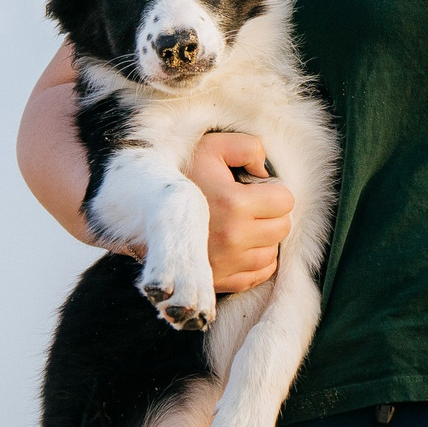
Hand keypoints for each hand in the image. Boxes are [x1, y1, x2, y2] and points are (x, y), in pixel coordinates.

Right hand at [187, 133, 293, 292]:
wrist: (142, 209)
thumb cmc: (181, 174)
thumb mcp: (212, 145)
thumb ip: (248, 147)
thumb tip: (264, 171)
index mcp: (235, 203)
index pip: (285, 201)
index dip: (275, 190)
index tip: (258, 188)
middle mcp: (233, 237)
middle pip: (282, 228)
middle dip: (272, 214)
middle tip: (252, 205)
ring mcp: (226, 263)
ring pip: (272, 253)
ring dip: (264, 239)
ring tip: (244, 225)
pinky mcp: (218, 280)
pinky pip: (258, 275)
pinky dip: (256, 261)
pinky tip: (241, 245)